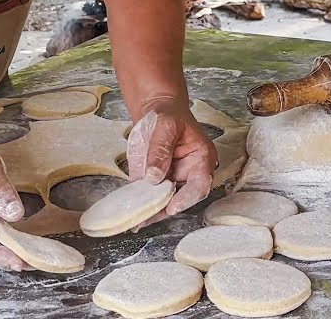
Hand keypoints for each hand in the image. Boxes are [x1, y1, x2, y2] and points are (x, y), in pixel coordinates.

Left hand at [126, 97, 216, 220]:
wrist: (155, 109)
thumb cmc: (166, 114)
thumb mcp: (164, 125)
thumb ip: (160, 149)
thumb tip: (153, 176)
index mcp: (201, 159)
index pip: (199, 184)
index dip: (187, 198)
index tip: (172, 207)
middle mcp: (189, 173)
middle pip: (181, 198)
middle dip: (163, 209)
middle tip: (145, 219)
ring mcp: (172, 178)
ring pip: (164, 200)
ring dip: (151, 211)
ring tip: (135, 221)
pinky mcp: (155, 179)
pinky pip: (149, 194)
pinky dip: (140, 203)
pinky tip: (129, 211)